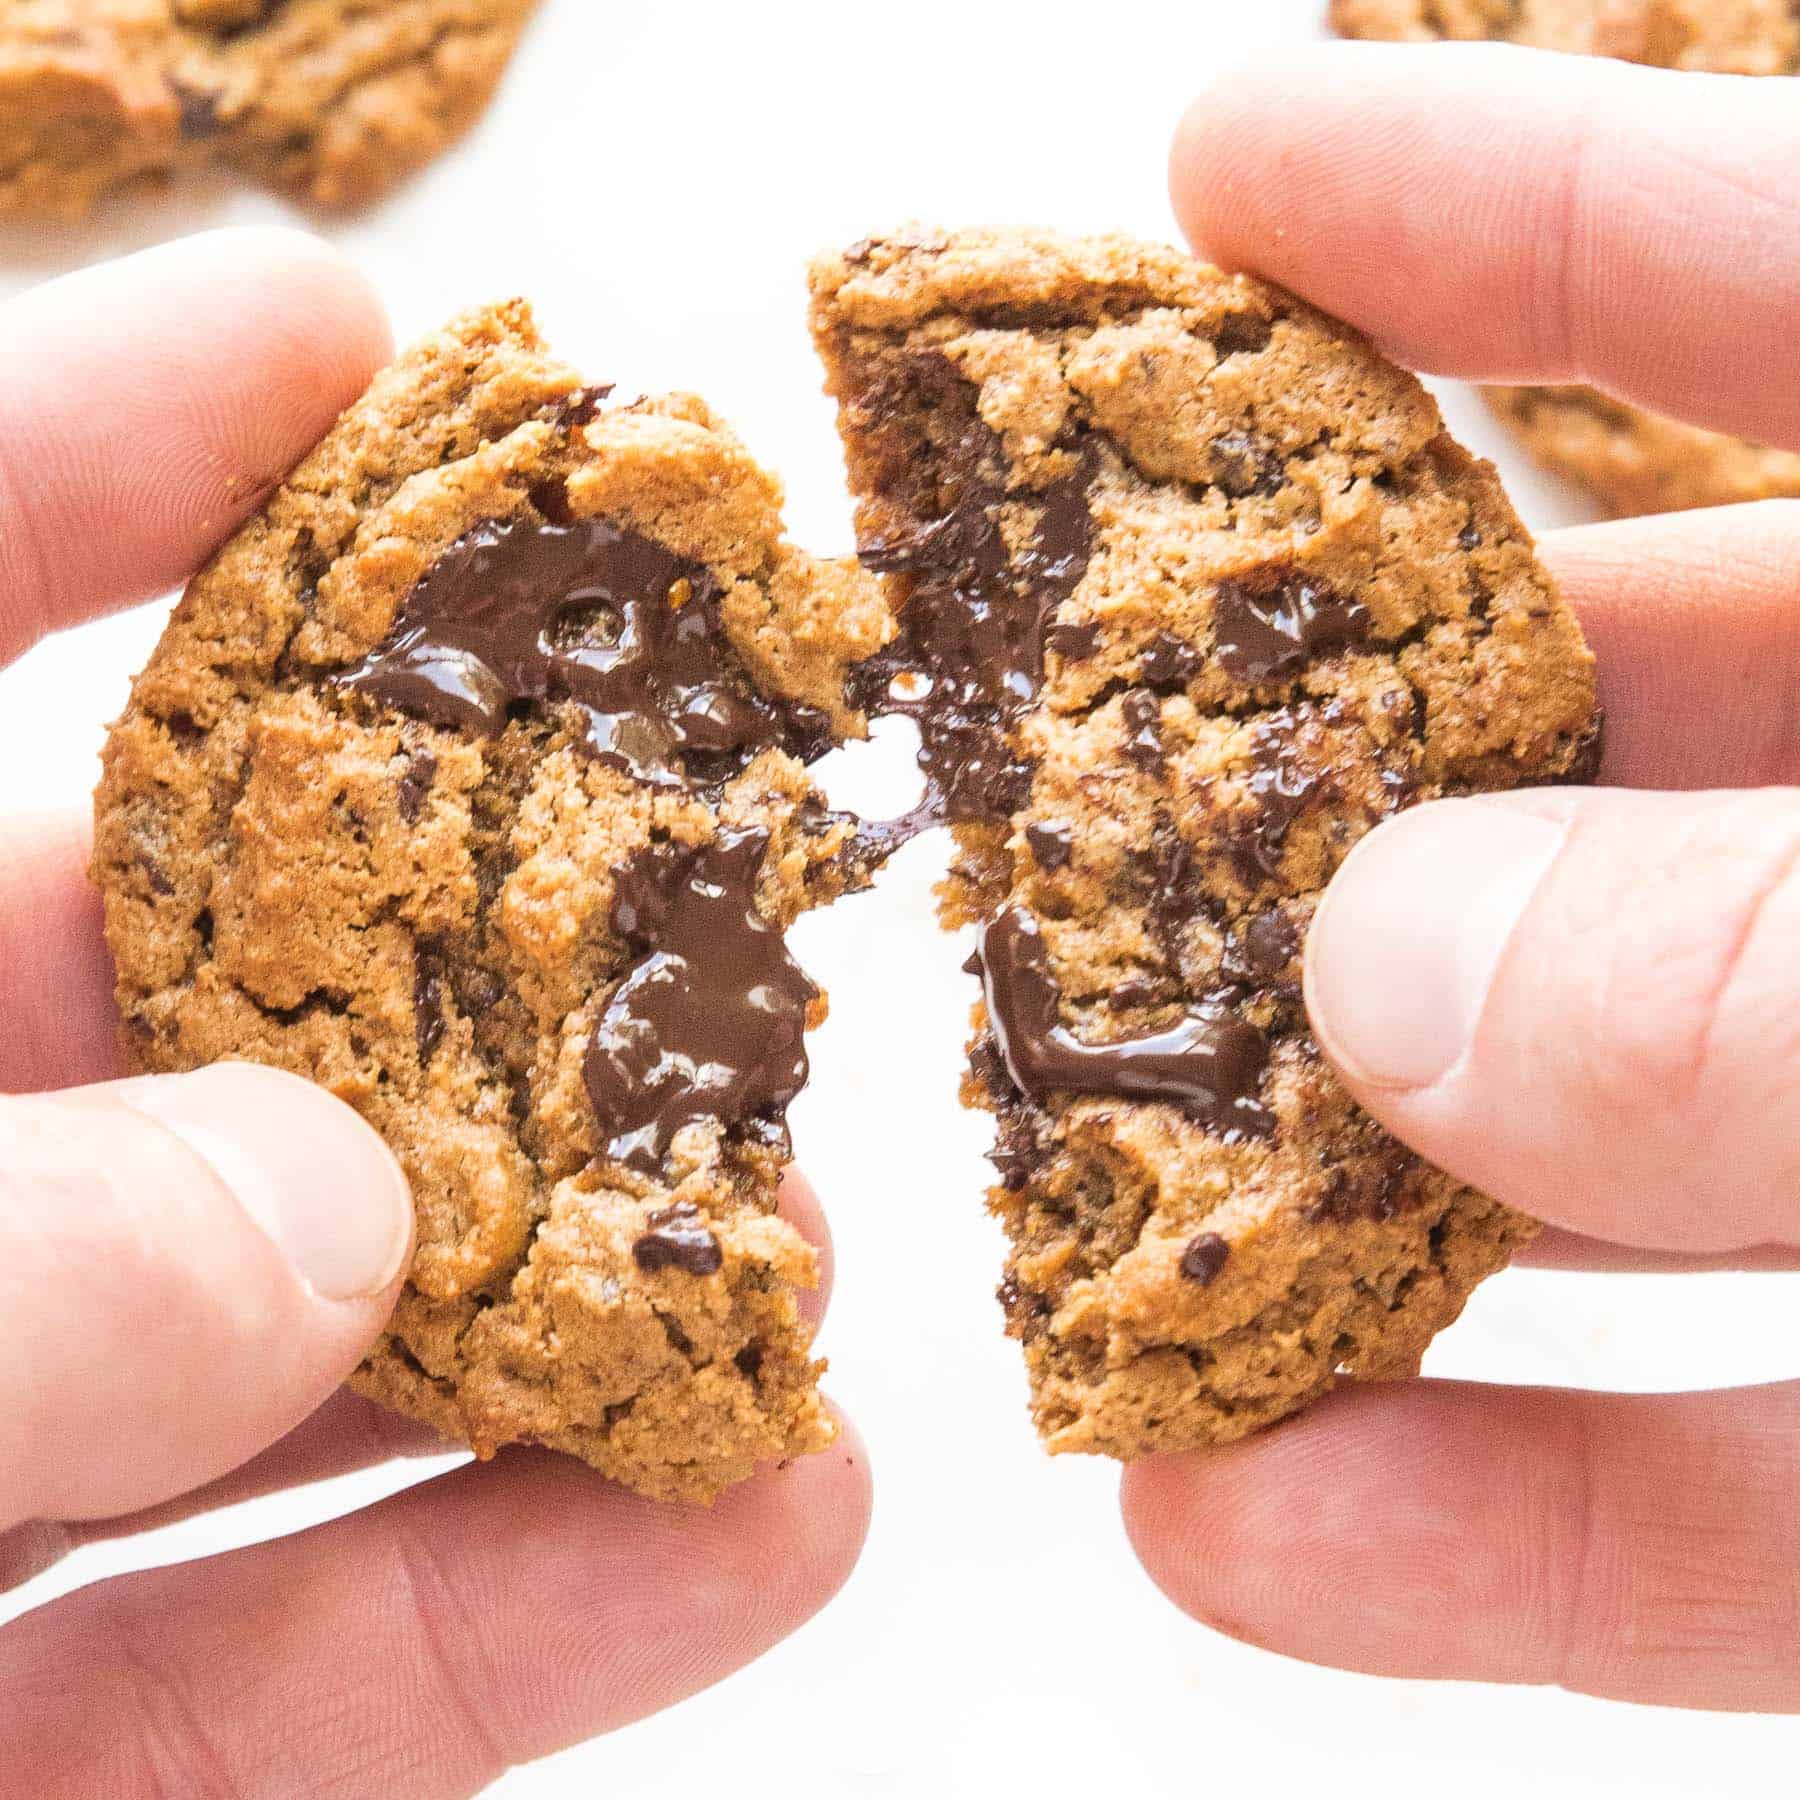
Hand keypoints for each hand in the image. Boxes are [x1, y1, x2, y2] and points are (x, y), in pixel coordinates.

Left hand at [0, 232, 869, 1791]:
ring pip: (259, 1379)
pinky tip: (750, 1534)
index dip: (77, 461)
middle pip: (128, 1017)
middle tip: (689, 882)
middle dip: (425, 946)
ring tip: (788, 1261)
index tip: (341, 338)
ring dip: (548, 1324)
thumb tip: (309, 1219)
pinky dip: (511, 1621)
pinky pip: (278, 1698)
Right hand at [1129, 44, 1799, 1713]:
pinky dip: (1510, 1525)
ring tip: (1065, 1218)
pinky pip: (1752, 1498)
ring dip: (1342, 1213)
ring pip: (1628, 1149)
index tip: (1218, 170)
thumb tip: (1398, 967)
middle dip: (1323, 770)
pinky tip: (1252, 1538)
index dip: (1510, 202)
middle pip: (1626, 748)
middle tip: (1054, 776)